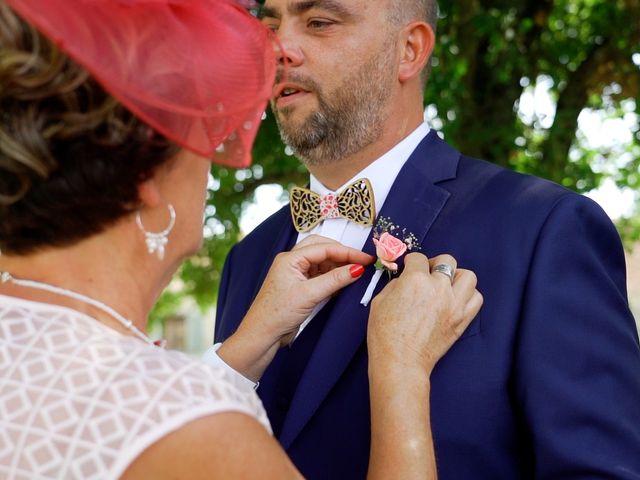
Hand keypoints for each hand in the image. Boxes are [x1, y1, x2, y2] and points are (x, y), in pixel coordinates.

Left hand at [218, 235, 373, 380]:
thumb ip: (335, 279)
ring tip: (356, 273)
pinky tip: (344, 284)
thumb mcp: (309, 295)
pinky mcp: (300, 287)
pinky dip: (333, 278)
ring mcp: (296, 275)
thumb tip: (357, 268)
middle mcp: (292, 263)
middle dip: (343, 254)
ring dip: (339, 266)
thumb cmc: (276, 314)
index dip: (348, 252)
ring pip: (322, 263)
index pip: (324, 248)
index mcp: (290, 258)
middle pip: (323, 249)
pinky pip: (320, 276)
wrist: (262, 336)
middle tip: (362, 262)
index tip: (366, 259)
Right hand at [367, 252, 482, 376]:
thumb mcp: (379, 301)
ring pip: (468, 276)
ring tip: (446, 285)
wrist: (400, 361)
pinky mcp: (462, 319)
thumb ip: (396, 284)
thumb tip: (405, 279)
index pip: (419, 258)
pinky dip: (469, 295)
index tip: (410, 267)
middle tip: (428, 273)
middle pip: (447, 261)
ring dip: (457, 276)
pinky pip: (477, 298)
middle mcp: (438, 287)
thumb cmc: (385, 334)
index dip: (412, 262)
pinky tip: (456, 300)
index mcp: (414, 280)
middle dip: (435, 264)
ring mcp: (454, 303)